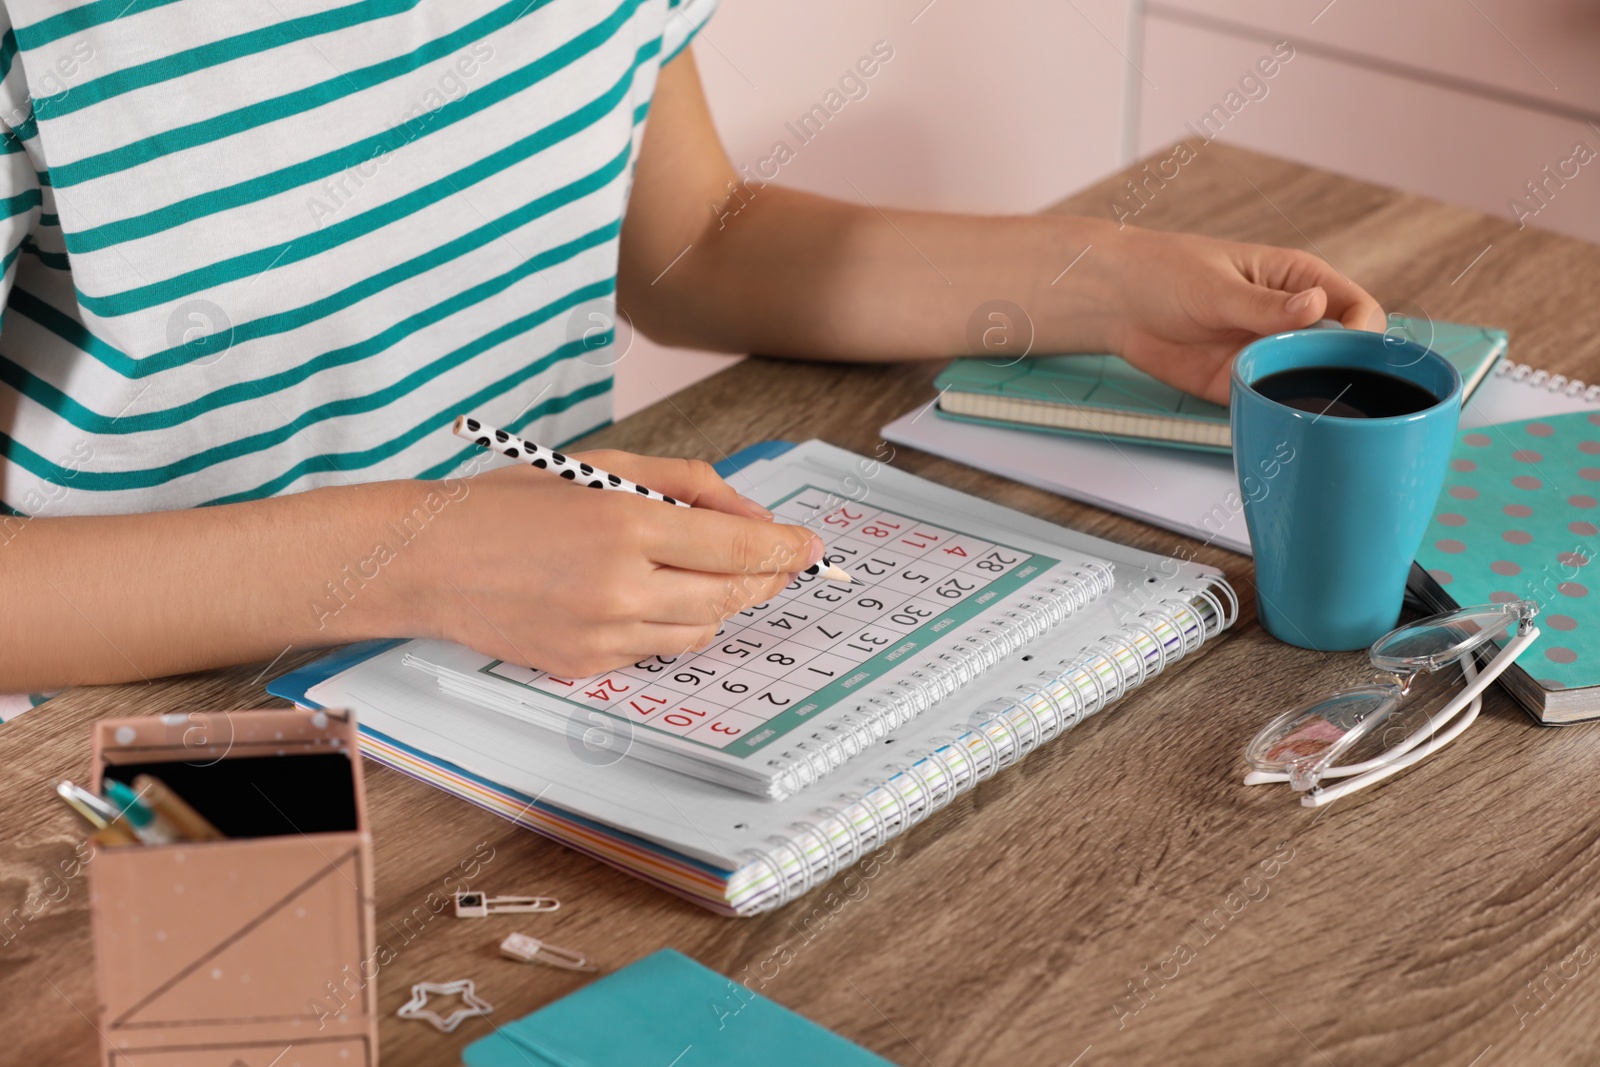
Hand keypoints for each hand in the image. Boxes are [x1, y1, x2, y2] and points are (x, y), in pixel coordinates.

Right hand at [394, 451, 822, 677]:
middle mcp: (621, 587)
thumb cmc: (512, 503)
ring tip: (698, 571)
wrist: (429, 561)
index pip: (740, 549)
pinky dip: (668, 623)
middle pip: (734, 594)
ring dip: (718, 601)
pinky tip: (644, 595)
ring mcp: (604, 635)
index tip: (811, 547)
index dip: (787, 549)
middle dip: (765, 577)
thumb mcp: (603, 467)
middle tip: (776, 562)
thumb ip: (687, 485)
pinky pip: (656, 650)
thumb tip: (753, 519)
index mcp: (626, 525)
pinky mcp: (586, 667)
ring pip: (702, 629)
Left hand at [1098, 226, 1385, 403]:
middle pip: (1340, 353)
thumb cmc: (1167, 272)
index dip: (1364, 333)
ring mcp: (1268, 353)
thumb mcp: (1217, 287)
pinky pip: (1269, 402)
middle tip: (1329, 391)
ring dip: (1311, 399)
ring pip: (1309, 383)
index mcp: (1300, 281)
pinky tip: (1272, 419)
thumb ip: (1264, 305)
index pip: (1356, 308)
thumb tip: (1315, 308)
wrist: (1117, 301)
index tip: (1351, 354)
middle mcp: (1292, 320)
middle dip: (1343, 374)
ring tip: (1302, 410)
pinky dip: (1273, 412)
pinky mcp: (1241, 381)